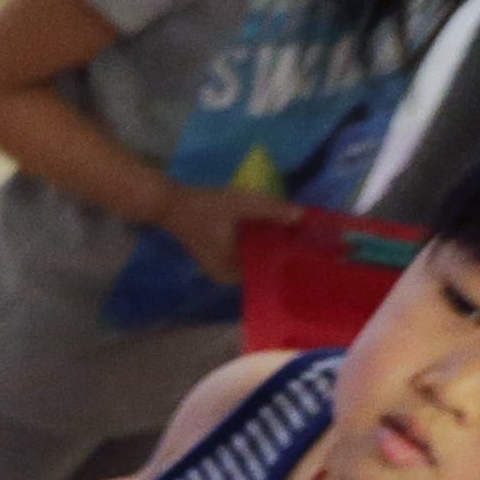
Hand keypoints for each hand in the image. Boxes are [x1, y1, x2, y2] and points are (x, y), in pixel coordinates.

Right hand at [157, 181, 299, 289]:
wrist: (169, 204)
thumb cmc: (203, 208)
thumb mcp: (241, 205)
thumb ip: (272, 210)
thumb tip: (302, 216)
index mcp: (231, 273)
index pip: (268, 275)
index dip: (289, 263)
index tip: (310, 252)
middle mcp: (227, 276)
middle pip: (263, 268)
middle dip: (284, 254)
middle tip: (309, 241)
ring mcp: (222, 266)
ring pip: (256, 260)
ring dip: (273, 247)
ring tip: (297, 235)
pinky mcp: (220, 254)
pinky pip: (248, 253)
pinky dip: (260, 243)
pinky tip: (274, 230)